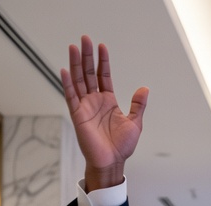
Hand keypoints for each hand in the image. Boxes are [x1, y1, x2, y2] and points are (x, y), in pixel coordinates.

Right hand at [60, 35, 149, 190]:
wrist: (112, 162)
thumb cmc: (122, 146)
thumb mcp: (135, 122)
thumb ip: (138, 105)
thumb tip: (145, 88)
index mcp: (108, 101)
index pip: (104, 76)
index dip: (103, 61)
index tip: (102, 46)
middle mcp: (95, 101)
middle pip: (89, 73)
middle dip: (87, 56)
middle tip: (84, 39)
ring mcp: (85, 107)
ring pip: (79, 80)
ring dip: (76, 64)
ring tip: (74, 47)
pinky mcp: (78, 115)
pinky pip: (71, 96)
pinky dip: (68, 83)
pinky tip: (65, 70)